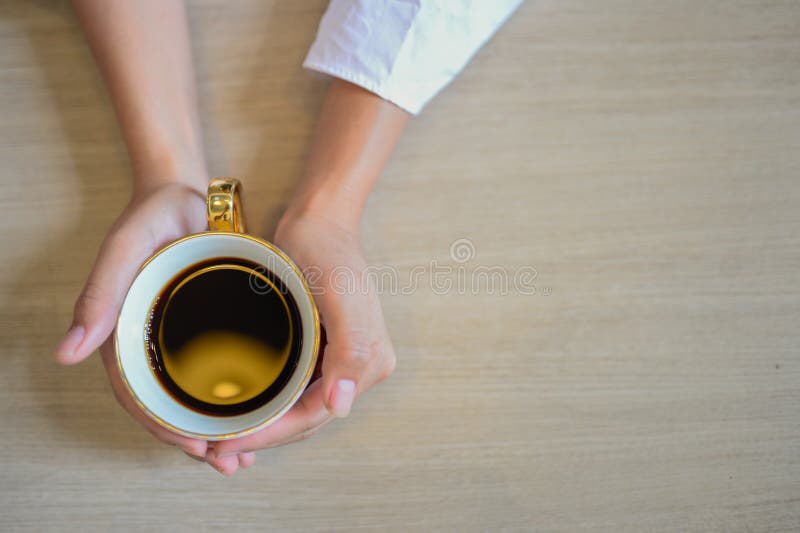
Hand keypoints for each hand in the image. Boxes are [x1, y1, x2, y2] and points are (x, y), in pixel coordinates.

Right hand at [54, 182, 255, 468]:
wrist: (185, 197)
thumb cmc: (151, 218)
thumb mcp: (125, 249)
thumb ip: (99, 294)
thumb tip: (67, 354)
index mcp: (124, 335)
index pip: (138, 395)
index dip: (164, 427)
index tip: (196, 447)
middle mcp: (149, 345)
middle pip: (168, 405)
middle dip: (195, 439)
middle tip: (229, 462)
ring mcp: (177, 341)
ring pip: (191, 397)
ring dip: (213, 429)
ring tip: (241, 456)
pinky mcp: (204, 331)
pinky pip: (211, 373)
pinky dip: (228, 400)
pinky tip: (253, 416)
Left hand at [206, 211, 395, 474]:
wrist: (320, 219)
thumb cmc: (328, 250)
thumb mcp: (340, 295)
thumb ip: (351, 349)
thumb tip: (341, 405)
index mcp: (369, 362)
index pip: (315, 416)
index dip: (272, 435)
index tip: (228, 442)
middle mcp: (358, 367)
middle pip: (307, 418)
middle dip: (264, 437)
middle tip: (214, 446)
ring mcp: (340, 359)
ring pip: (299, 408)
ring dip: (264, 425)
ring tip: (222, 435)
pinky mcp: (322, 347)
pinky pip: (295, 388)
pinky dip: (269, 403)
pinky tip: (242, 406)